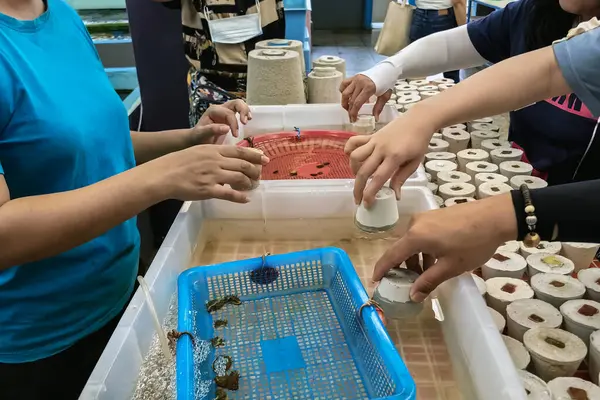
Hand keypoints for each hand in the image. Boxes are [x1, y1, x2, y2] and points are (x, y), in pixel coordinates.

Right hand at [151, 145, 268, 202]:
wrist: (163, 175)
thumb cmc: (178, 162)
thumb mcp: (197, 150)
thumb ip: (213, 153)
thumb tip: (227, 157)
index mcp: (213, 150)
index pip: (239, 151)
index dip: (254, 155)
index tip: (264, 158)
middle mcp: (215, 161)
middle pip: (242, 164)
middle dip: (255, 170)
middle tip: (260, 175)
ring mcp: (213, 176)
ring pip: (239, 178)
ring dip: (249, 183)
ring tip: (252, 186)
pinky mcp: (208, 190)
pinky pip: (229, 194)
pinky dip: (240, 197)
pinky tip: (246, 199)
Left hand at [195, 99, 251, 140]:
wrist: (196, 139)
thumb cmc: (198, 137)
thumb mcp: (202, 134)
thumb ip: (212, 130)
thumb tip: (227, 128)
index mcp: (213, 111)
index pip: (229, 114)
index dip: (234, 124)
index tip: (236, 135)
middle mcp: (220, 108)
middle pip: (236, 103)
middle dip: (243, 110)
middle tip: (245, 122)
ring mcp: (226, 111)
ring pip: (239, 104)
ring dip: (246, 111)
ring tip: (248, 120)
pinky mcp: (230, 117)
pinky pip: (240, 111)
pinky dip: (245, 114)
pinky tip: (248, 120)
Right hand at [340, 74, 391, 122]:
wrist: (386, 70)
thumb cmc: (387, 83)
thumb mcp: (385, 96)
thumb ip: (379, 107)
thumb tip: (375, 118)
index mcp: (368, 88)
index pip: (357, 103)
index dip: (354, 113)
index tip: (353, 120)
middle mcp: (360, 83)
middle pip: (351, 100)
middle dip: (350, 110)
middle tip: (351, 117)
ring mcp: (355, 79)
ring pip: (344, 93)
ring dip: (344, 102)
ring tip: (348, 108)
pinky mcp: (354, 76)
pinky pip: (344, 84)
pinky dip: (343, 91)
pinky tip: (347, 96)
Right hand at [344, 111, 432, 206]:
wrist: (418, 120)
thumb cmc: (419, 142)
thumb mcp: (414, 162)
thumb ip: (402, 178)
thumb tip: (395, 195)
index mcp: (395, 157)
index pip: (379, 178)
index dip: (370, 193)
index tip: (366, 204)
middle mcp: (381, 149)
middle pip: (364, 171)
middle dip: (358, 188)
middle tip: (358, 199)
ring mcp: (374, 141)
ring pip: (355, 156)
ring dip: (354, 169)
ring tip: (359, 177)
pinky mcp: (371, 135)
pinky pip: (355, 141)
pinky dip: (349, 150)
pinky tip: (352, 158)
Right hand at [372, 194, 517, 302]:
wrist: (495, 217)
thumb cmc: (473, 243)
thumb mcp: (451, 266)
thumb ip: (428, 281)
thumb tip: (412, 296)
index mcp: (415, 237)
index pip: (391, 255)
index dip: (382, 269)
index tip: (375, 281)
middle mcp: (414, 224)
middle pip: (402, 249)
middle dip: (403, 267)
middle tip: (407, 284)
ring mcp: (425, 217)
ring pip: (413, 242)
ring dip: (415, 259)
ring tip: (426, 275)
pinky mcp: (435, 215)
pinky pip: (421, 234)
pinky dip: (423, 249)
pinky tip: (436, 259)